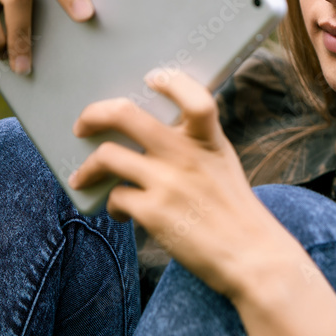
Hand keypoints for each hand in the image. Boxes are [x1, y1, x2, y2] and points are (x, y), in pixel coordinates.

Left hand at [68, 68, 268, 300]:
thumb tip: (150, 139)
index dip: (170, 81)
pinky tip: (121, 213)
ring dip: (88, 167)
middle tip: (83, 125)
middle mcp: (186, 155)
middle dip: (94, 115)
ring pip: (107, 156)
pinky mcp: (153, 213)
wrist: (252, 257)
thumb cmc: (237, 213)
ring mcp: (168, 183)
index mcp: (209, 140)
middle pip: (126, 114)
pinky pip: (115, 197)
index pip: (194, 97)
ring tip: (83, 175)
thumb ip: (196, 147)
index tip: (152, 79)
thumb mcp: (224, 166)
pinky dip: (112, 206)